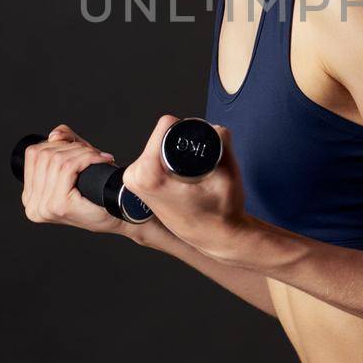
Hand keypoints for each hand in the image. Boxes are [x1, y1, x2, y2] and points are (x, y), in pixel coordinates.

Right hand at [20, 124, 132, 238]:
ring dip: (81, 151)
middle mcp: (32, 204)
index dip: (56, 143)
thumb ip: (64, 143)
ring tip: (96, 157)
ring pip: (57, 160)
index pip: (33, 155)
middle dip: (71, 147)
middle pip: (44, 155)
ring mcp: (44, 207)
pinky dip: (86, 157)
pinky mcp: (59, 205)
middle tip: (92, 152)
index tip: (77, 147)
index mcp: (30, 196)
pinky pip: (68, 167)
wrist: (120, 214)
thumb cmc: (99, 192)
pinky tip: (100, 160)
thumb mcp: (77, 162)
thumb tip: (54, 135)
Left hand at [120, 115, 252, 261]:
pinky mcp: (137, 184)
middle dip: (181, 142)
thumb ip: (222, 140)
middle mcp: (135, 178)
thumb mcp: (228, 173)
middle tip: (197, 168)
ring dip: (174, 152)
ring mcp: (133, 182)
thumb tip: (214, 127)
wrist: (216, 237)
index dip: (188, 128)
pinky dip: (169, 161)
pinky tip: (181, 178)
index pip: (165, 125)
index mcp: (149, 175)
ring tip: (190, 176)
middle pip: (160, 135)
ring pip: (157, 145)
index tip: (199, 148)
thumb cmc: (220, 213)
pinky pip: (154, 157)